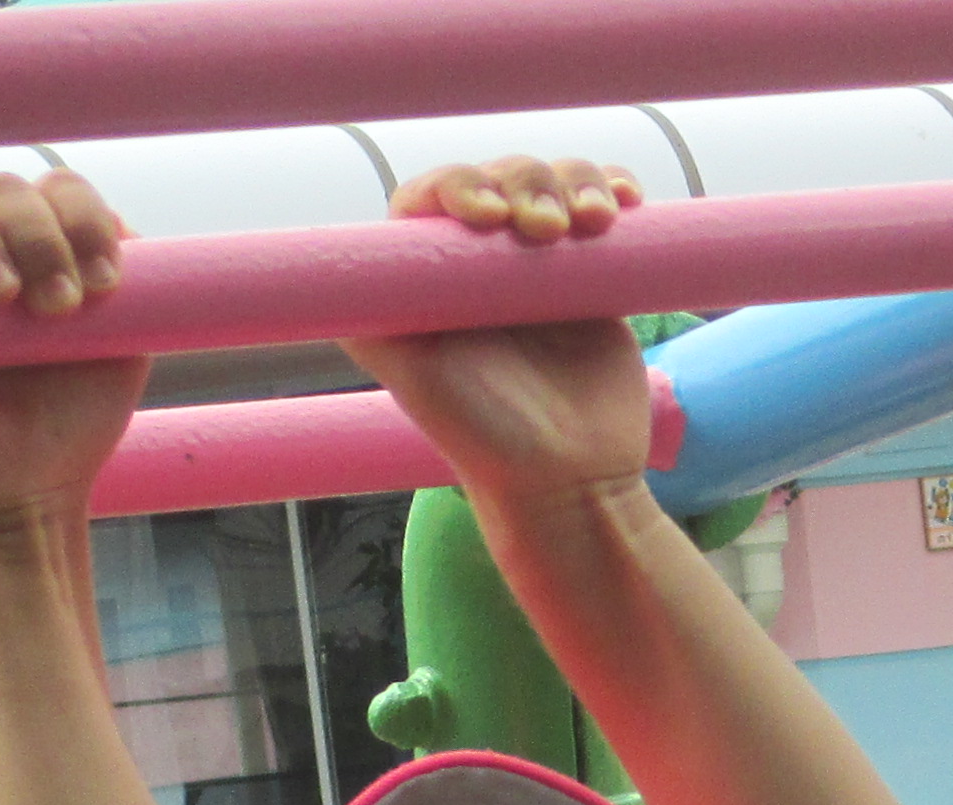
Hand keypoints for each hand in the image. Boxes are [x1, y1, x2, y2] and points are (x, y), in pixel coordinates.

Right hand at [0, 172, 145, 528]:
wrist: (19, 491)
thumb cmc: (67, 421)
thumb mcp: (120, 348)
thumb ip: (129, 283)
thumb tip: (117, 222)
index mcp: (43, 246)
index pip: (58, 191)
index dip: (83, 220)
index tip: (105, 285)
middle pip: (3, 191)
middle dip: (38, 238)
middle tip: (55, 308)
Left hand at [342, 161, 655, 510]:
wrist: (568, 480)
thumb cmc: (483, 437)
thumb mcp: (411, 375)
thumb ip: (373, 317)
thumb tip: (326, 262)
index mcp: (430, 278)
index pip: (434, 197)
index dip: (460, 186)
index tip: (488, 216)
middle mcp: (483, 264)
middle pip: (501, 177)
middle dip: (528, 183)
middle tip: (546, 230)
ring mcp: (540, 266)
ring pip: (555, 183)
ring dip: (576, 183)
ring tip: (594, 221)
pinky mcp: (592, 276)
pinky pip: (602, 208)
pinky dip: (614, 189)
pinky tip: (626, 201)